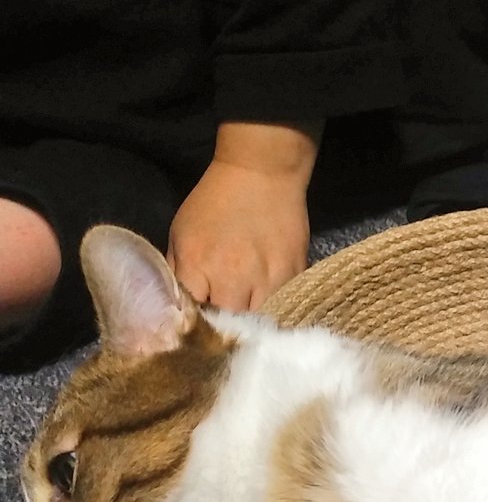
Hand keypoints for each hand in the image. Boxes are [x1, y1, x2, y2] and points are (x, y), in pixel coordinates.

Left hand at [167, 121, 319, 310]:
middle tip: (226, 328)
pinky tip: (272, 307)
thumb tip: (179, 307)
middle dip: (226, 330)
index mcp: (198, 266)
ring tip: (250, 323)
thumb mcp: (182, 233)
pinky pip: (286, 308)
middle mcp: (233, 278)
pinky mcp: (295, 276)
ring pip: (261, 324)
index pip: (193, 316)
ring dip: (254, 325)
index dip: (195, 325)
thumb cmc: (215, 202)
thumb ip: (178, 273)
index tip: (198, 328)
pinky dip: (278, 312)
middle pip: (229, 327)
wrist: (262, 172)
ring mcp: (268, 280)